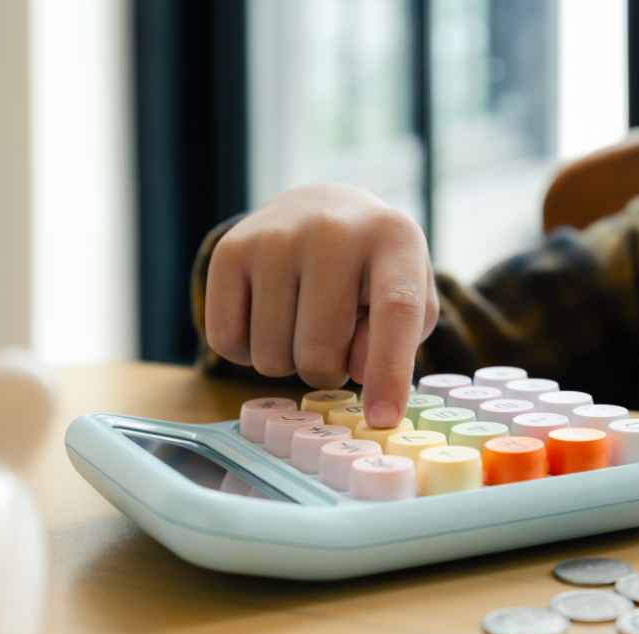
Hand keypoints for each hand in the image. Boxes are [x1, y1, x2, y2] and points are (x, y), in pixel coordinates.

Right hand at [205, 184, 438, 427]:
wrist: (319, 209)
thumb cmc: (372, 269)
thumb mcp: (411, 297)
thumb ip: (401, 341)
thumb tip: (358, 370)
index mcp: (393, 238)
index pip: (395, 311)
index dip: (389, 371)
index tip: (383, 419)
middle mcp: (331, 229)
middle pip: (318, 352)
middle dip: (327, 371)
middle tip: (334, 344)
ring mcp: (274, 237)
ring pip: (271, 356)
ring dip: (287, 362)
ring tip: (302, 324)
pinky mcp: (228, 251)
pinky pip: (227, 343)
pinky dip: (247, 352)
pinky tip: (267, 319)